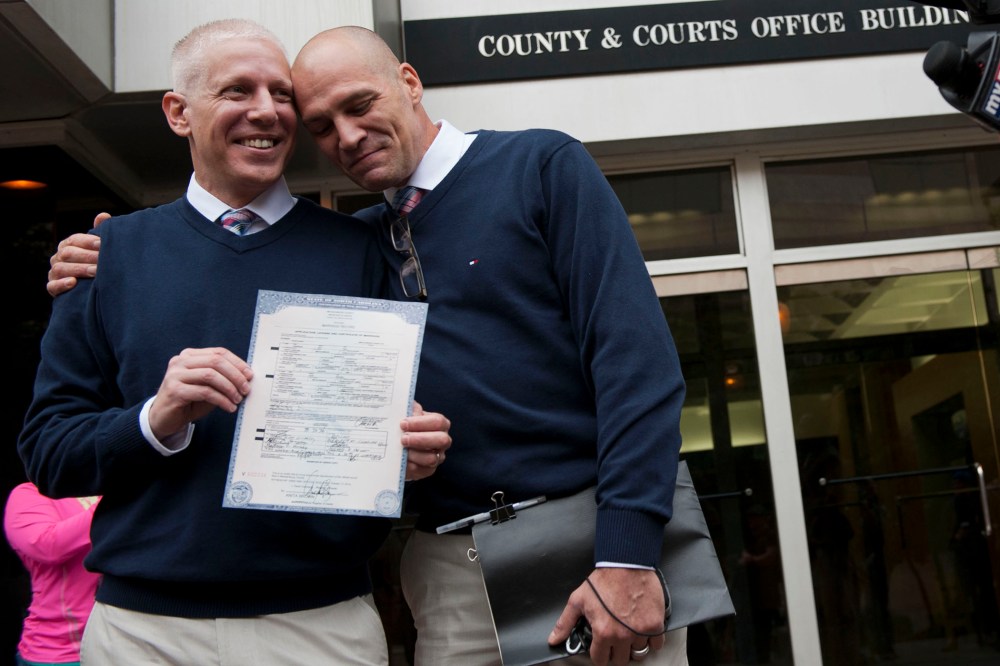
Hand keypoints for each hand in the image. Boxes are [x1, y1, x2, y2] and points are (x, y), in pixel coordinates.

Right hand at [46, 212, 108, 296]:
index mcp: (67, 245)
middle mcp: (58, 258)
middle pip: (68, 254)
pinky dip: (61, 284)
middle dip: (87, 256)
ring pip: (61, 269)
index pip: (74, 240)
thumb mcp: (97, 248)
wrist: (88, 289)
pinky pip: (52, 286)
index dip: (88, 241)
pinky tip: (73, 283)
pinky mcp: (52, 288)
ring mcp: (53, 273)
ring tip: (95, 272)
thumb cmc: (94, 263)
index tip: (102, 243)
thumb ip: (98, 232)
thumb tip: (103, 216)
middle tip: (103, 260)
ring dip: (79, 270)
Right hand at [148, 347, 252, 439]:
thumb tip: (246, 377)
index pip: (219, 353)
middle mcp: (180, 361)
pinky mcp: (174, 390)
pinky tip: (229, 407)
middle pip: (216, 362)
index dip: (237, 363)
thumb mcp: (208, 386)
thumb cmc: (189, 401)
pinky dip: (221, 400)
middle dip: (235, 375)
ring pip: (210, 375)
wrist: (164, 418)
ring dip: (229, 388)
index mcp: (190, 356)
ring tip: (238, 399)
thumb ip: (222, 378)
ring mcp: (175, 375)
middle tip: (246, 389)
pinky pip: (204, 392)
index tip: (250, 375)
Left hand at [401, 401, 451, 480]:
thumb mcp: (406, 414)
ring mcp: (438, 456)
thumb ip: (408, 408)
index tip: (403, 423)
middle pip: (441, 440)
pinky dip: (409, 466)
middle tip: (403, 439)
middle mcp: (442, 440)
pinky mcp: (428, 470)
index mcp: (439, 424)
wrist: (398, 446)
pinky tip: (401, 460)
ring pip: (431, 458)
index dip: (420, 423)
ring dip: (414, 454)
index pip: (437, 421)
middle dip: (420, 439)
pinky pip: (422, 470)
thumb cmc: (405, 427)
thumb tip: (408, 405)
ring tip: (400, 450)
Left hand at [548, 568, 665, 665]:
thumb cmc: (603, 580)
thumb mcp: (578, 600)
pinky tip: (644, 631)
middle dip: (616, 653)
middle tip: (615, 641)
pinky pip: (656, 645)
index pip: (600, 660)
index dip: (599, 654)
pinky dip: (651, 641)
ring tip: (629, 634)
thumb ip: (565, 623)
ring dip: (633, 646)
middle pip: (620, 661)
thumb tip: (554, 639)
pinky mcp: (655, 625)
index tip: (601, 648)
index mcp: (603, 632)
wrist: (627, 563)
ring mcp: (641, 631)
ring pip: (639, 653)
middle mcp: (622, 636)